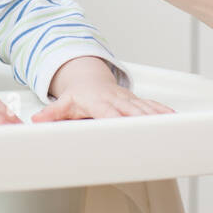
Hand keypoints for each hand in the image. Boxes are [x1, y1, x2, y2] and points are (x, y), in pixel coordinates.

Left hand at [32, 84, 175, 120]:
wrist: (88, 78)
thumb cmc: (78, 95)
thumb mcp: (64, 104)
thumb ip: (52, 113)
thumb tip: (37, 120)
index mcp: (98, 102)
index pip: (108, 113)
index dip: (116, 120)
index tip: (123, 129)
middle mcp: (116, 100)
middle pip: (131, 111)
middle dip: (143, 122)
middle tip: (155, 133)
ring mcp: (127, 100)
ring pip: (145, 108)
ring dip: (157, 118)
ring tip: (171, 128)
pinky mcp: (136, 101)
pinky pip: (152, 106)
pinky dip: (164, 112)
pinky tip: (175, 120)